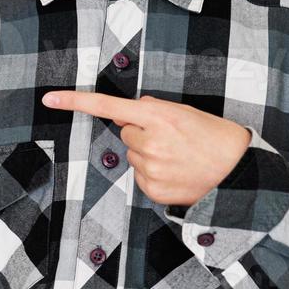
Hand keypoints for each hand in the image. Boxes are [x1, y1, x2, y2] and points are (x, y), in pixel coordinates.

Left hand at [40, 90, 251, 206]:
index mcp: (158, 117)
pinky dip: (154, 174)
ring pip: (133, 156)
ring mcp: (149, 169)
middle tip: (173, 140)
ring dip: (149, 155)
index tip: (49, 99)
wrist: (239, 173)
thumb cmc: (215, 138)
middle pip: (125, 132)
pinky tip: (176, 173)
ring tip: (179, 157)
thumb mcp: (186, 112)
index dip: (75, 102)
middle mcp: (149, 142)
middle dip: (142, 134)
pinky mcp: (151, 190)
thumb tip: (128, 110)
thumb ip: (153, 109)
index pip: (108, 106)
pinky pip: (140, 177)